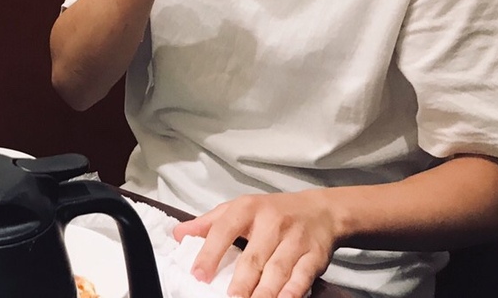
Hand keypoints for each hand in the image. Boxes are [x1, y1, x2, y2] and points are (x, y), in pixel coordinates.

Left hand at [175, 192, 335, 297]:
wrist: (321, 210)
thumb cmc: (272, 212)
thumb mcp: (239, 209)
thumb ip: (208, 223)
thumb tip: (177, 235)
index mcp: (248, 209)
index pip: (224, 230)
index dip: (210, 253)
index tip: (198, 275)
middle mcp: (272, 223)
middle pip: (254, 257)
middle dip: (241, 282)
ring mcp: (295, 240)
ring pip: (278, 270)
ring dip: (264, 292)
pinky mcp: (314, 256)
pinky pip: (302, 277)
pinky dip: (292, 291)